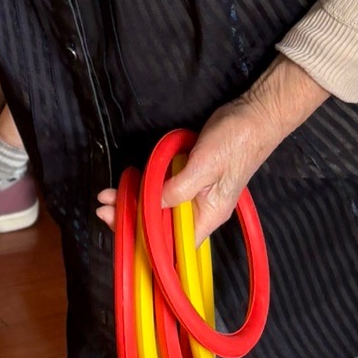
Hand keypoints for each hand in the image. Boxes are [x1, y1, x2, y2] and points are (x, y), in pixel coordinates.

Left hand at [94, 57, 329, 241]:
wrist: (254, 114)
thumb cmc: (237, 142)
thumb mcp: (206, 166)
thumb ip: (178, 188)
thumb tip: (151, 205)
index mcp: (208, 215)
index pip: (174, 242)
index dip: (146, 241)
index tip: (120, 230)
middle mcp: (199, 208)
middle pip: (161, 225)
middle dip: (132, 218)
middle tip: (103, 209)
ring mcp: (194, 191)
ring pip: (158, 206)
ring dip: (133, 201)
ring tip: (106, 196)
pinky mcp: (189, 174)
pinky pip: (163, 187)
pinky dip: (145, 186)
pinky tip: (129, 182)